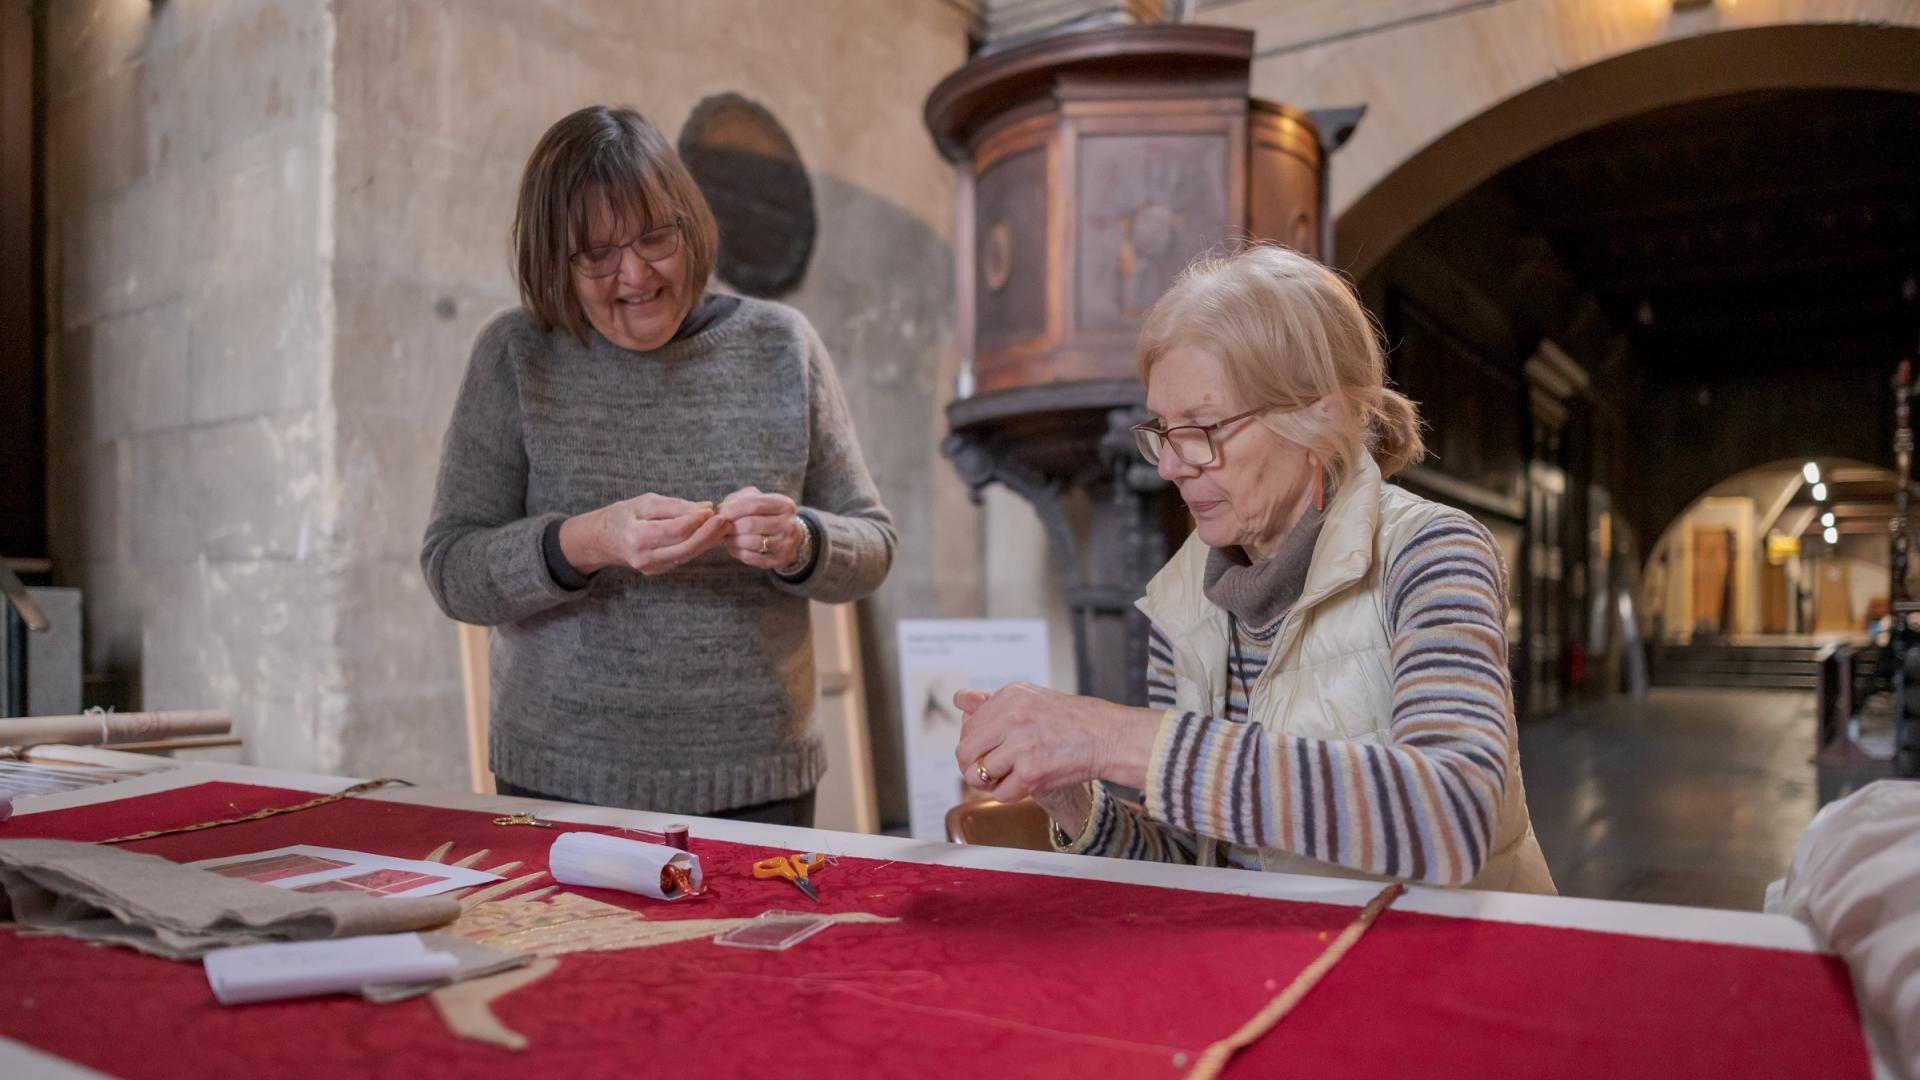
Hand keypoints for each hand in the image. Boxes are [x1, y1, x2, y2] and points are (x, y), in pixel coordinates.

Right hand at [558, 494, 731, 575]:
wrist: (602, 540)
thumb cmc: (623, 515)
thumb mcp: (645, 502)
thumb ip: (675, 506)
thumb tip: (705, 508)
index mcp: (636, 536)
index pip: (674, 530)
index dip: (695, 520)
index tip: (711, 509)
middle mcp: (643, 557)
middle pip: (684, 547)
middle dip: (708, 534)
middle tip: (725, 520)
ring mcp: (651, 568)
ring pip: (686, 555)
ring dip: (707, 541)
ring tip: (723, 526)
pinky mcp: (657, 571)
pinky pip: (682, 558)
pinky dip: (697, 546)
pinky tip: (709, 535)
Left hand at [716, 486, 806, 570]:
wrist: (789, 538)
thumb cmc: (767, 515)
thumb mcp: (758, 500)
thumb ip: (740, 499)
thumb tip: (722, 509)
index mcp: (785, 505)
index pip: (755, 504)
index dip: (734, 509)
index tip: (720, 512)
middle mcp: (789, 525)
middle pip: (751, 524)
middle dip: (732, 526)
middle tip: (721, 527)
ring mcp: (786, 544)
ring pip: (751, 542)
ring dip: (733, 539)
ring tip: (726, 536)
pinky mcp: (779, 560)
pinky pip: (751, 557)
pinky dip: (737, 552)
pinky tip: (733, 547)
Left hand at [950, 683, 1160, 802]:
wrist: (1108, 736)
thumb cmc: (1073, 719)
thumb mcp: (1031, 698)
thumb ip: (994, 702)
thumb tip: (960, 699)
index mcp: (1009, 696)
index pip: (968, 725)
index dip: (974, 742)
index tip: (988, 749)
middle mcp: (1012, 716)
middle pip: (965, 751)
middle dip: (972, 766)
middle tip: (988, 771)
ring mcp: (1021, 745)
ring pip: (978, 774)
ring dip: (988, 783)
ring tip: (1006, 778)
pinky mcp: (1032, 772)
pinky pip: (1001, 794)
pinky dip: (1009, 794)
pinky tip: (1023, 785)